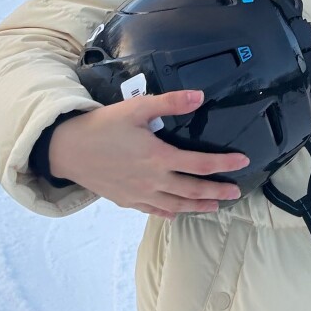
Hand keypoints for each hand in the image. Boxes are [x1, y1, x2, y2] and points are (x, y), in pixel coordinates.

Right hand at [47, 88, 247, 220]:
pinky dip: (170, 213)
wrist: (68, 150)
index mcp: (159, 158)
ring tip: (215, 206)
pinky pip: (154, 211)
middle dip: (217, 192)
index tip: (242, 162)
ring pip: (176, 205)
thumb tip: (199, 97)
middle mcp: (153, 181)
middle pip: (193, 191)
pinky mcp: (127, 201)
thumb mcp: (137, 108)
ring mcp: (140, 195)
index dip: (224, 164)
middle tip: (236, 193)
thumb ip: (170, 102)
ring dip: (198, 206)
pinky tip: (176, 213)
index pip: (200, 164)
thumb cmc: (103, 126)